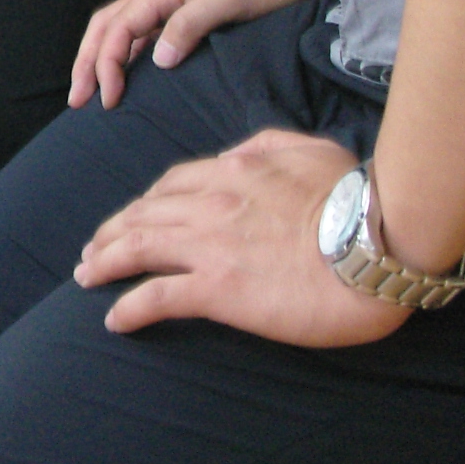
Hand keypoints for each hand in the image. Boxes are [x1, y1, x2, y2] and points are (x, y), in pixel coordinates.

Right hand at [70, 0, 318, 110]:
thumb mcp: (230, 0)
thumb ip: (190, 25)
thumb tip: (158, 58)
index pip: (122, 25)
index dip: (108, 61)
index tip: (108, 96)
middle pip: (108, 23)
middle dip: (88, 60)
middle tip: (78, 98)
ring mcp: (170, 0)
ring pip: (119, 27)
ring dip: (100, 57)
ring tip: (90, 90)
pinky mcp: (181, 11)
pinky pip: (140, 32)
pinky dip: (124, 54)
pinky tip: (124, 74)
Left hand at [77, 130, 410, 347]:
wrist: (377, 244)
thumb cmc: (356, 198)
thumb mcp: (310, 148)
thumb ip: (268, 144)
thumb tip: (240, 152)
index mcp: (231, 170)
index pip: (170, 185)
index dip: (144, 203)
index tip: (131, 217)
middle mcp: (210, 203)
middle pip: (142, 214)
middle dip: (111, 231)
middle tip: (93, 249)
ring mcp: (209, 245)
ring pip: (136, 248)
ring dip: (104, 261)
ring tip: (87, 275)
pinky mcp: (217, 289)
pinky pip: (156, 296)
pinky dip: (128, 307)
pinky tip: (114, 319)